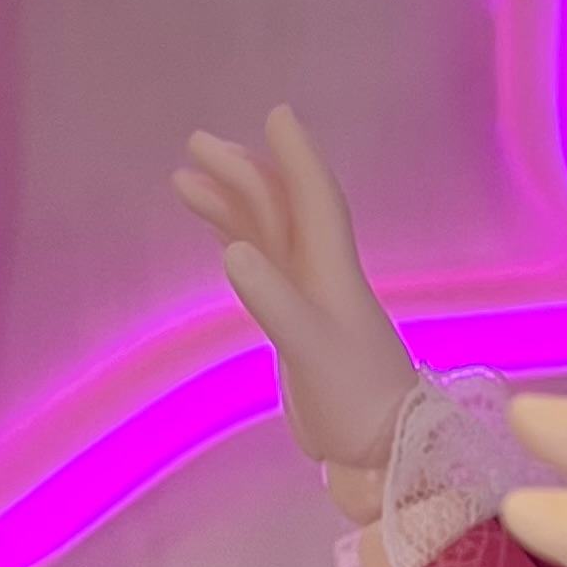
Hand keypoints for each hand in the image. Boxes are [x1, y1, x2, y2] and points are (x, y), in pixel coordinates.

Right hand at [175, 104, 420, 509]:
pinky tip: (218, 236)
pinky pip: (262, 266)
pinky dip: (238, 241)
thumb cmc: (358, 400)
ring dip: (232, 203)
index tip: (276, 114)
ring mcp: (307, 298)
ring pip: (267, 233)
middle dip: (243, 171)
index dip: (296, 156)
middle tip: (196, 143)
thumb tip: (232, 251)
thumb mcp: (312, 349)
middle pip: (281, 206)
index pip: (313, 198)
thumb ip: (274, 302)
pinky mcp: (294, 324)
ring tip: (184, 180)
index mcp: (331, 271)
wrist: (382, 451)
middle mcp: (320, 274)